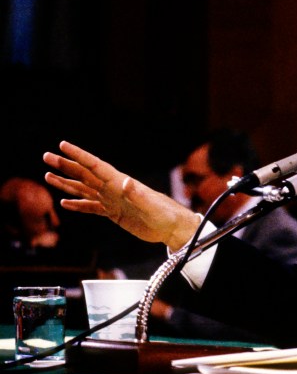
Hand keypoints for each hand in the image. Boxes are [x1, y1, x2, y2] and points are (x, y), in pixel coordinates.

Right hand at [43, 141, 199, 250]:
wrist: (172, 227)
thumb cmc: (165, 214)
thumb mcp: (151, 205)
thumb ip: (137, 195)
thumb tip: (126, 182)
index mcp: (120, 183)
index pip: (95, 166)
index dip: (79, 156)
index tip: (63, 146)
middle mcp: (114, 189)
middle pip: (84, 174)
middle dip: (66, 165)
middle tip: (47, 156)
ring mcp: (112, 200)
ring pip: (84, 189)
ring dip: (66, 182)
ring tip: (48, 176)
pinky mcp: (114, 213)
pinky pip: (91, 207)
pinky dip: (77, 205)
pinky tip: (64, 203)